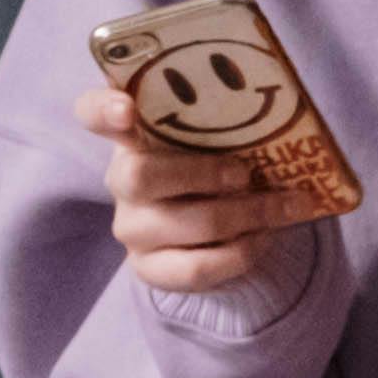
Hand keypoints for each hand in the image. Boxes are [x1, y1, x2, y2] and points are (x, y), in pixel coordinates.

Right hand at [81, 77, 334, 293]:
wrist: (213, 233)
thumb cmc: (214, 167)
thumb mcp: (215, 140)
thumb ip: (227, 124)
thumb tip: (280, 118)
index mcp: (131, 135)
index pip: (92, 113)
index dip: (103, 110)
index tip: (127, 109)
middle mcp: (122, 180)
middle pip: (139, 175)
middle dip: (201, 173)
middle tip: (245, 174)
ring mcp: (132, 228)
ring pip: (186, 223)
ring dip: (247, 214)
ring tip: (285, 206)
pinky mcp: (150, 269)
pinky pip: (197, 267)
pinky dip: (241, 252)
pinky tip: (266, 236)